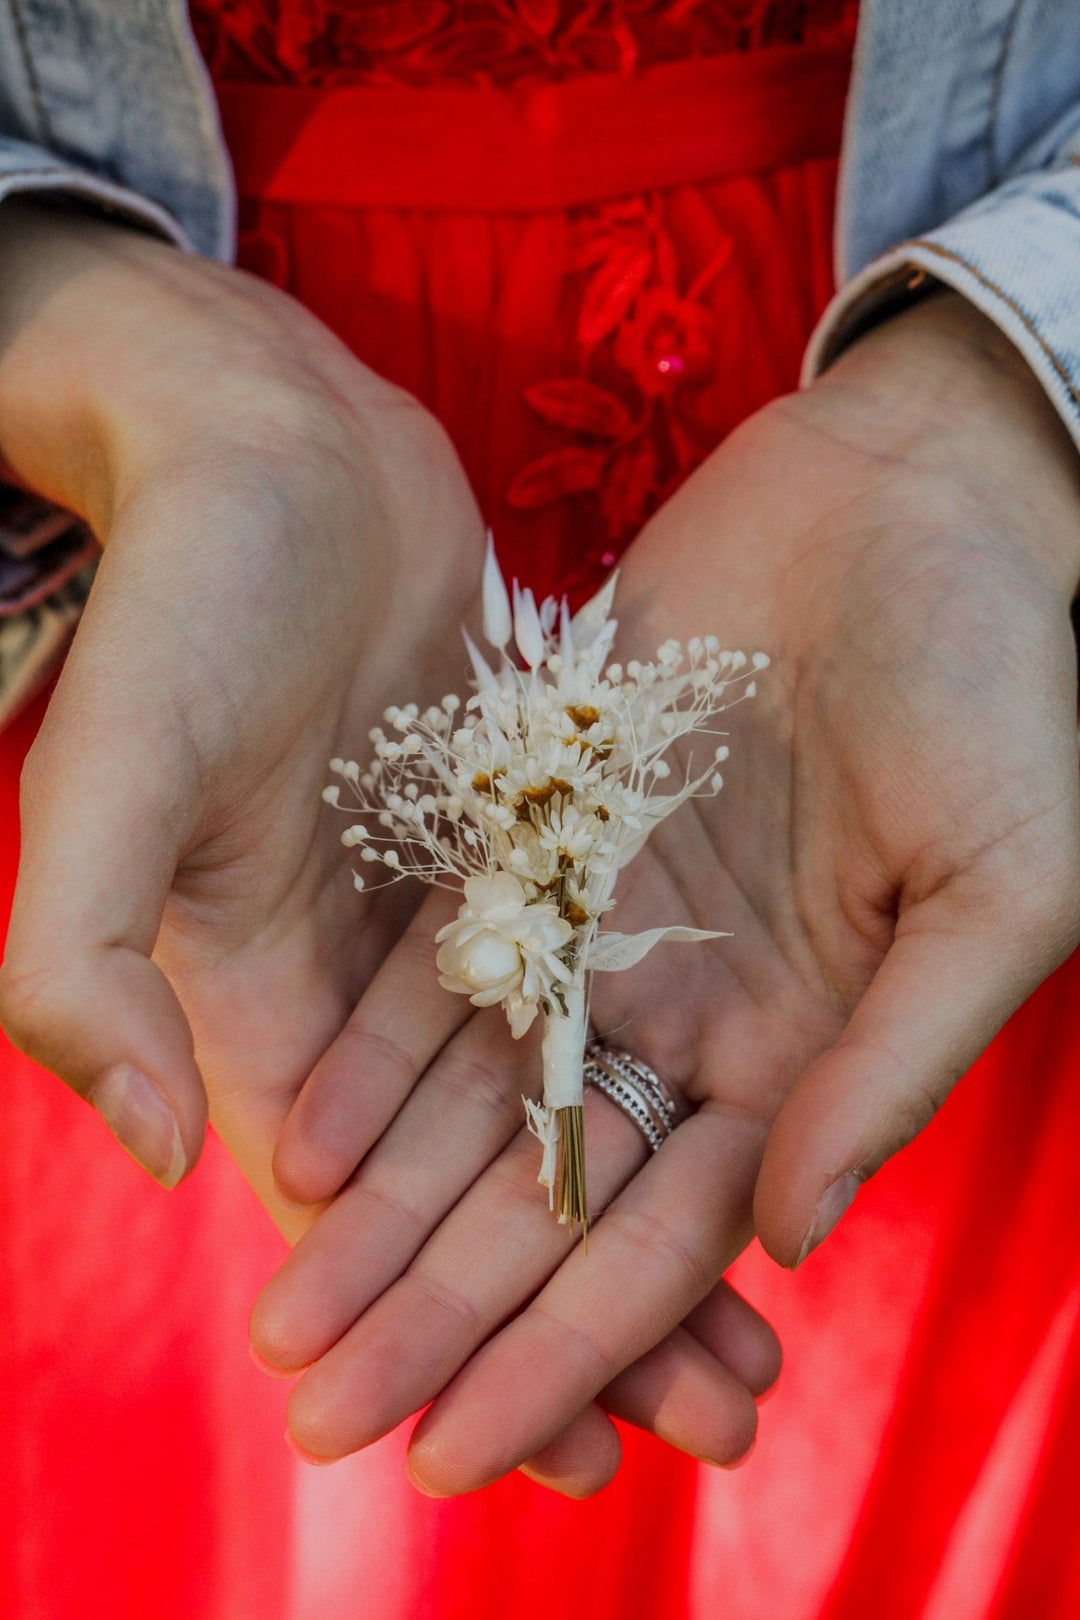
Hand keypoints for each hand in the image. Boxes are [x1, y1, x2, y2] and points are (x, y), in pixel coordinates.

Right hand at [0, 200, 778, 1492]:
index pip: (369, 1222)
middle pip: (489, 1181)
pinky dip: (675, 1058)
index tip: (558, 1453)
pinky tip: (758, 1124)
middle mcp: (363, 977)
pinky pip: (613, 970)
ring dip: (652, 1204)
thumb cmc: (182, 608)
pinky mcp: (529, 831)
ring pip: (568, 1095)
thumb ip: (86, 972)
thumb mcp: (107, 788)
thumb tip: (170, 1159)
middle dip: (588, 1307)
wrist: (277, 449)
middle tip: (711, 1419)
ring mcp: (454, 902)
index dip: (459, 1335)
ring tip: (757, 1323)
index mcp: (263, 1001)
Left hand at [252, 291, 1079, 1492]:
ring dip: (383, 1213)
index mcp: (807, 1050)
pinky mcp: (543, 828)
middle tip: (324, 1413)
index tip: (463, 1449)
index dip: (566, 1353)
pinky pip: (444, 961)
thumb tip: (785, 1240)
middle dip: (438, 1311)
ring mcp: (609, 924)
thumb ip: (893, 1061)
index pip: (668, 1241)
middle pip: (544, 1195)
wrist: (909, 503)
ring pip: (473, 1099)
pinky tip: (302, 1141)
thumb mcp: (1000, 885)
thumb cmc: (1000, 685)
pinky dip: (376, 1055)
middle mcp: (694, 1010)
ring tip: (288, 1314)